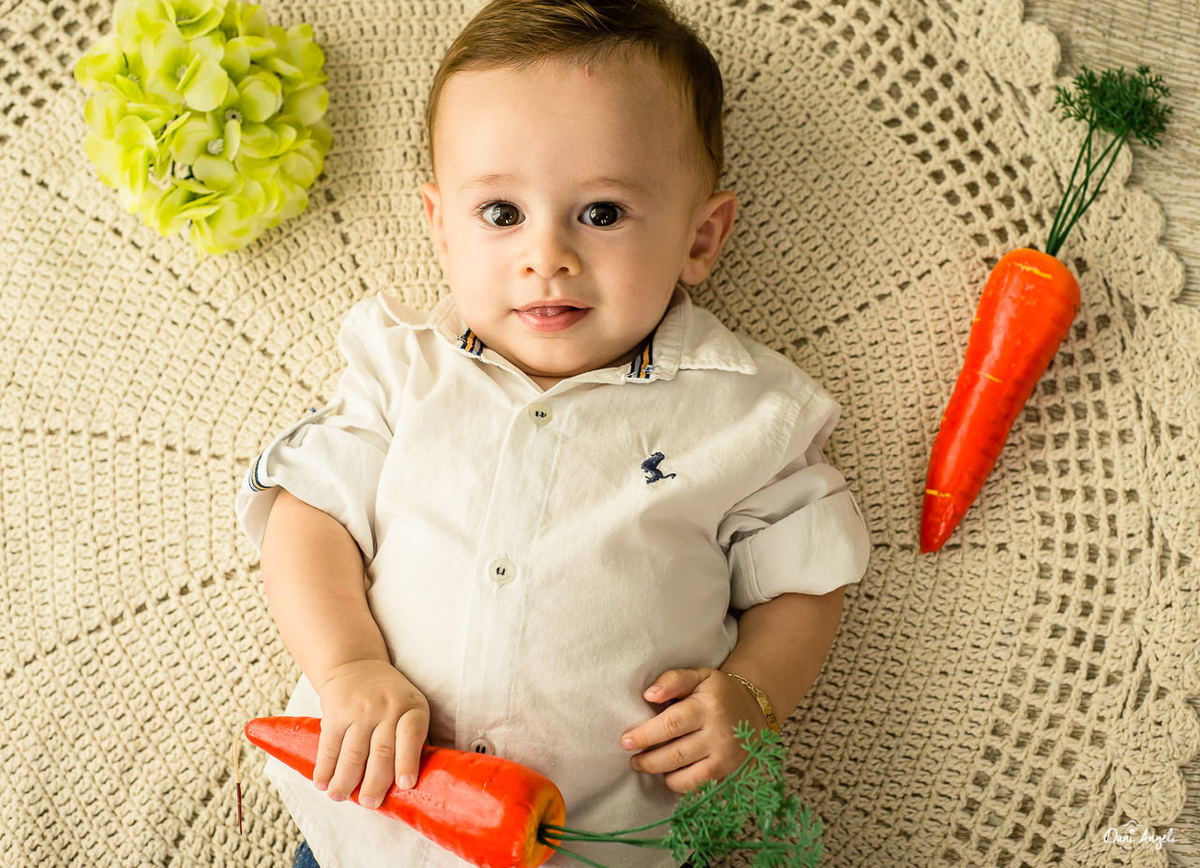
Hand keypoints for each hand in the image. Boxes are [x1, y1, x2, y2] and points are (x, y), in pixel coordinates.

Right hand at [312, 659, 429, 808]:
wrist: (356, 665)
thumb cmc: (389, 697)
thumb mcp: (410, 706)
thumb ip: (413, 738)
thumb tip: (411, 782)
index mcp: (412, 708)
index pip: (411, 734)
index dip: (408, 760)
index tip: (405, 785)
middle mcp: (387, 707)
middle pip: (381, 751)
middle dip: (375, 783)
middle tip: (370, 803)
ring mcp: (360, 709)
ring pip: (353, 753)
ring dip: (345, 780)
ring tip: (340, 797)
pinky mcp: (335, 711)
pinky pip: (330, 746)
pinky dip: (325, 768)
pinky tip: (323, 782)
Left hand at [619, 667, 767, 793]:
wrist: (756, 711)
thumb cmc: (719, 693)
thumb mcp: (700, 676)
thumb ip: (674, 680)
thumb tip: (649, 694)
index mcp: (710, 707)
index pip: (671, 725)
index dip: (645, 735)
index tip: (626, 741)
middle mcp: (720, 735)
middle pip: (675, 754)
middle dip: (648, 760)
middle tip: (633, 758)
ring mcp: (727, 760)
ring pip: (685, 777)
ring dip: (660, 773)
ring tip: (648, 765)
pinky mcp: (731, 776)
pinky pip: (697, 788)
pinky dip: (679, 783)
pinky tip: (671, 772)